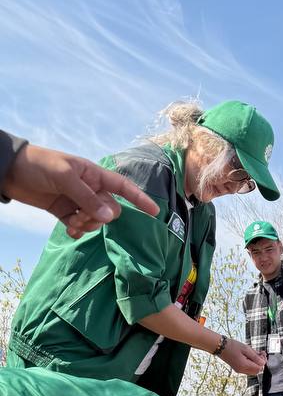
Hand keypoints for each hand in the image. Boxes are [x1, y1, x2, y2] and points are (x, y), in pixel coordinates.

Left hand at [2, 143, 159, 237]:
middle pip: (109, 209)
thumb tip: (109, 217)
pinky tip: (71, 231)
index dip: (139, 198)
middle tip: (82, 217)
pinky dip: (78, 230)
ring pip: (95, 220)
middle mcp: (88, 188)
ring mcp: (77, 201)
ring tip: (72, 224)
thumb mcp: (64, 177)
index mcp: (93, 174)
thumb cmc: (39, 165)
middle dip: (99, 217)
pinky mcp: (65, 212)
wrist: (11, 171)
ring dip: (88, 225)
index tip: (154, 212)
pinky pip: (80, 226)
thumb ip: (87, 198)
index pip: (122, 186)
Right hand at [220, 339, 266, 374]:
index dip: (263, 361)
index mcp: (244, 365)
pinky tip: (250, 356)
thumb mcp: (246, 349)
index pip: (259, 368)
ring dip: (256, 363)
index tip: (262, 353)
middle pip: (256, 371)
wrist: (220, 347)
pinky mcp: (237, 368)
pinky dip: (251, 364)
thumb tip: (263, 363)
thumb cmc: (232, 346)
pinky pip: (247, 369)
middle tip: (260, 353)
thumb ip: (255, 357)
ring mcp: (239, 370)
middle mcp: (241, 370)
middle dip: (260, 363)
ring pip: (252, 370)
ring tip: (255, 353)